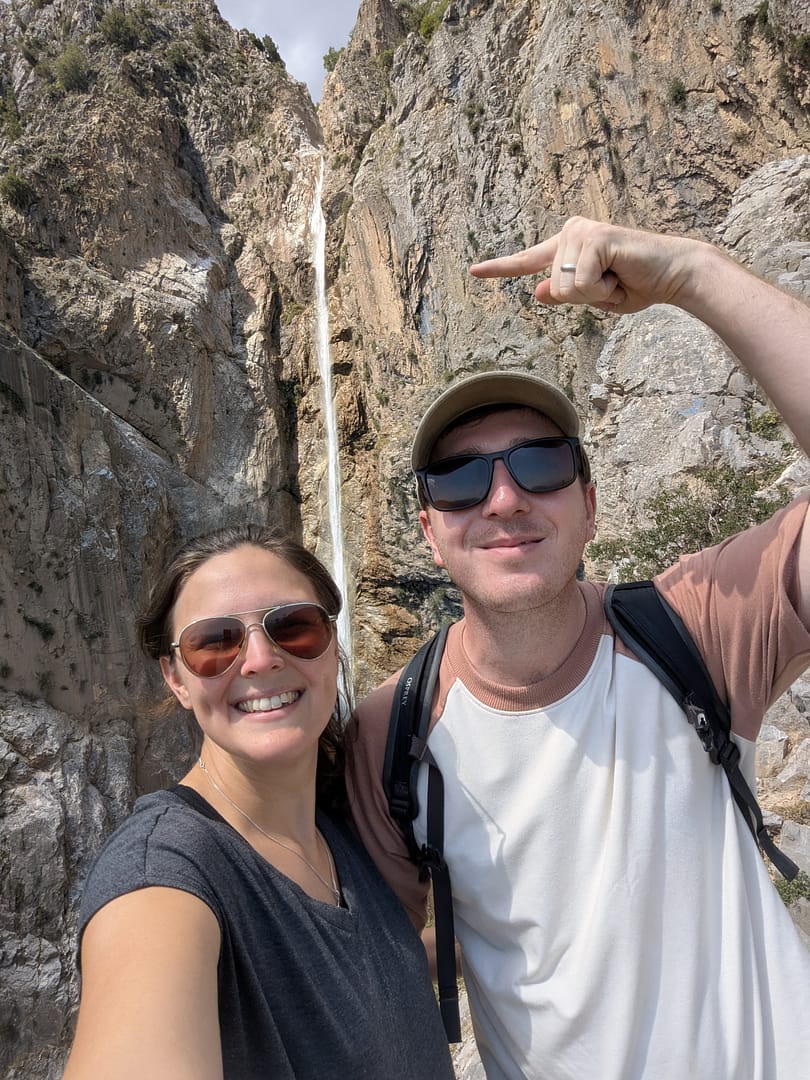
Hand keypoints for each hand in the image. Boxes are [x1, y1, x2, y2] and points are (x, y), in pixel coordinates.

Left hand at [470, 215, 707, 314]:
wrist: (673, 276)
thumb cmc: (636, 286)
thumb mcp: (594, 298)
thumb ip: (565, 294)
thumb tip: (539, 290)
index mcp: (567, 246)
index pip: (528, 261)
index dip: (500, 268)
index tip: (474, 271)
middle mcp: (571, 232)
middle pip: (555, 287)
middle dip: (587, 298)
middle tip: (614, 284)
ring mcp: (582, 231)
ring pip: (566, 288)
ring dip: (597, 294)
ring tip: (618, 279)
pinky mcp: (595, 237)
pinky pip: (582, 284)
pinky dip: (604, 291)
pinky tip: (621, 275)